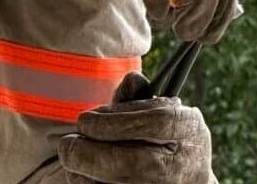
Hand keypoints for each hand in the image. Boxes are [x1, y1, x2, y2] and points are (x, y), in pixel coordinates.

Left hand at [58, 73, 213, 183]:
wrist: (188, 178)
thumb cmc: (163, 137)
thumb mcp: (158, 110)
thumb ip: (137, 97)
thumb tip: (132, 81)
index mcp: (188, 128)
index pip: (156, 122)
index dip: (115, 121)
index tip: (85, 121)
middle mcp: (182, 163)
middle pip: (133, 163)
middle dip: (90, 153)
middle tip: (68, 144)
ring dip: (84, 173)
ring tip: (74, 158)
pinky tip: (80, 174)